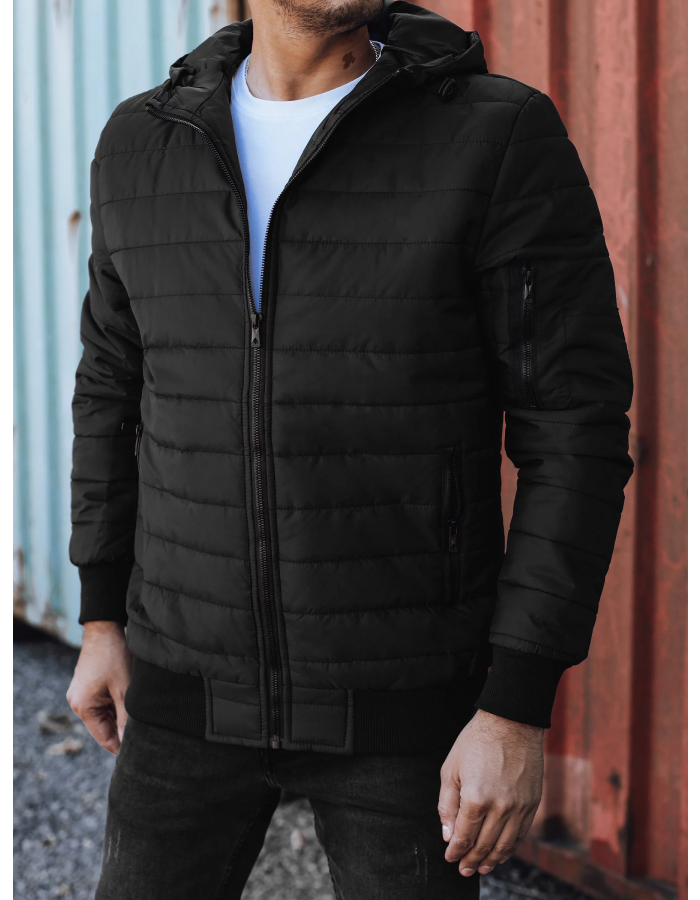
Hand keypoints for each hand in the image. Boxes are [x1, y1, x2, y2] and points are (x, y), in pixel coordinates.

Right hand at [67, 621, 132, 754]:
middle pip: (104, 727)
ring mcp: (82, 693)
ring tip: (141, 719)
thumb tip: (126, 742)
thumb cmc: (114, 656)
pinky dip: (116, 704)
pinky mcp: (88, 685)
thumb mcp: (124, 689)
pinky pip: (103, 702)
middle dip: (121, 730)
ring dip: (120, 716)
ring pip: (105, 714)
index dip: (120, 747)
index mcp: (83, 707)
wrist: (105, 627)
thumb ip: (125, 718)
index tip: (137, 754)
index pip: (104, 737)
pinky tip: (131, 702)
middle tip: (145, 737)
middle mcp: (78, 702)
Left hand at [438, 709, 543, 876]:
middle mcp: (500, 808)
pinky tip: (502, 853)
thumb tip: (448, 835)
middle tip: (464, 870)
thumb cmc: (476, 741)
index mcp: (476, 799)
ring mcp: (519, 807)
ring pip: (504, 845)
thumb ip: (447, 805)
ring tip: (482, 868)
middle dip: (471, 861)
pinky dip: (510, 848)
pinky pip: (521, 834)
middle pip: (484, 845)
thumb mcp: (451, 768)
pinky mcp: (532, 804)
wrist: (511, 723)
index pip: (464, 836)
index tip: (450, 858)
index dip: (456, 851)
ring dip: (491, 860)